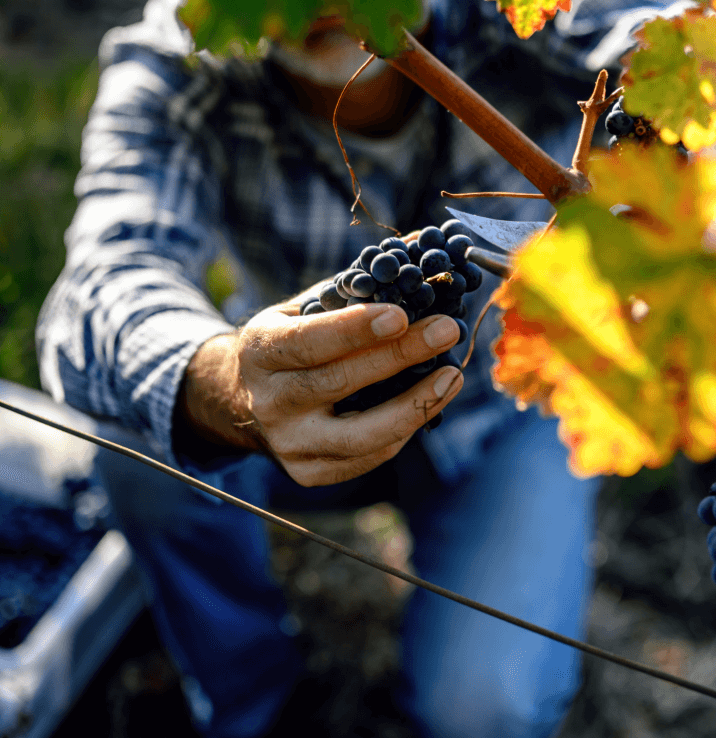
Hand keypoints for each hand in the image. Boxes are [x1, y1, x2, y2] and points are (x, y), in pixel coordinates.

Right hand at [174, 290, 462, 486]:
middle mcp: (270, 402)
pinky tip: (429, 401)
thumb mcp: (298, 311)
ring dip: (415, 404)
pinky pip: (368, 457)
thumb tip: (414, 264)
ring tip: (452, 376)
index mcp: (261, 352)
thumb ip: (347, 294)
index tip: (400, 315)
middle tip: (447, 330)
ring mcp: (289, 444)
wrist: (241, 401)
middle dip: (400, 356)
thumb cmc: (287, 344)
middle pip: (339, 383)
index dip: (354, 329)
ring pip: (361, 435)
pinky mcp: (309, 473)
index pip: (308, 342)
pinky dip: (404, 430)